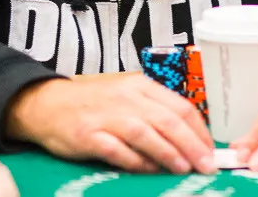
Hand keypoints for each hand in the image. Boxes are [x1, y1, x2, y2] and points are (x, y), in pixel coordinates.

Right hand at [4, 74, 214, 174]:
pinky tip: (148, 171)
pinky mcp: (88, 135)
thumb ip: (154, 111)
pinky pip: (117, 150)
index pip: (180, 106)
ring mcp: (106, 116)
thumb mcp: (126, 95)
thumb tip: (188, 138)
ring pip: (145, 133)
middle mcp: (126, 98)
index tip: (211, 150)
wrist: (46, 103)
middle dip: (192, 145)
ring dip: (168, 153)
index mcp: (139, 86)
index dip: (199, 131)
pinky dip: (135, 162)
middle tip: (207, 165)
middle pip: (167, 120)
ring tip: (184, 169)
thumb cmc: (92, 102)